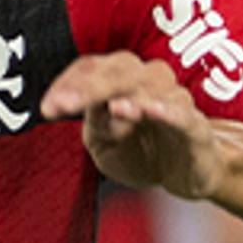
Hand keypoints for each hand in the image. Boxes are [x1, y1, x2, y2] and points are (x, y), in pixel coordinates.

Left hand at [42, 52, 227, 202]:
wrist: (187, 175)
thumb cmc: (142, 152)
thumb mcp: (105, 144)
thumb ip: (94, 125)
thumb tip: (90, 110)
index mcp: (120, 81)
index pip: (92, 68)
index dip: (69, 83)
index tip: (48, 108)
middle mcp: (148, 82)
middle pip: (120, 70)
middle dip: (91, 86)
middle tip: (66, 105)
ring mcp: (174, 101)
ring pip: (152, 86)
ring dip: (128, 96)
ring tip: (111, 108)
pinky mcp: (195, 127)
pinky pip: (183, 113)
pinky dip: (166, 110)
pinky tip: (150, 111)